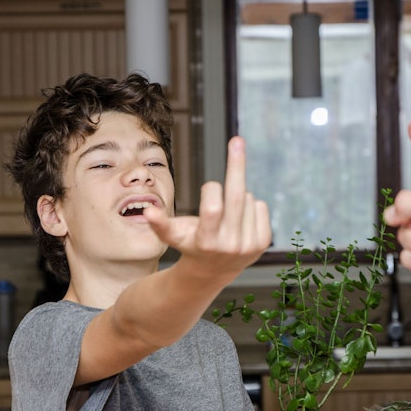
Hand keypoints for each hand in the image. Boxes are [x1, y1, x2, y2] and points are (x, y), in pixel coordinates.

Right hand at [144, 136, 270, 280]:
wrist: (214, 271)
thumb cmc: (190, 244)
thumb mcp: (173, 236)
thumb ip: (160, 224)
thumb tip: (147, 210)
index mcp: (207, 242)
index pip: (213, 208)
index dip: (211, 189)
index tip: (210, 186)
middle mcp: (230, 245)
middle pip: (237, 196)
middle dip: (236, 164)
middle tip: (236, 140)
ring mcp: (249, 245)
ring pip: (248, 198)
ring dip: (237, 196)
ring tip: (227, 214)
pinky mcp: (263, 242)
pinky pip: (260, 205)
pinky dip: (251, 205)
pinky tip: (240, 218)